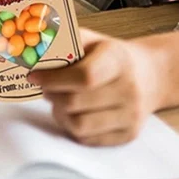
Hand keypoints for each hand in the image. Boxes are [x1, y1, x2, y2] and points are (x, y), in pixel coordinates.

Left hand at [28, 28, 164, 145]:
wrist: (148, 76)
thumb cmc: (110, 56)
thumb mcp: (91, 39)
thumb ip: (64, 41)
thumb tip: (31, 48)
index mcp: (118, 60)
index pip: (84, 76)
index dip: (54, 78)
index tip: (34, 75)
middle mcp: (129, 90)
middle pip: (76, 102)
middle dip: (51, 94)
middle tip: (43, 87)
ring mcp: (130, 115)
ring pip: (79, 124)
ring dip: (59, 112)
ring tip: (56, 99)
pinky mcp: (127, 135)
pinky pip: (88, 139)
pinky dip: (71, 127)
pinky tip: (70, 112)